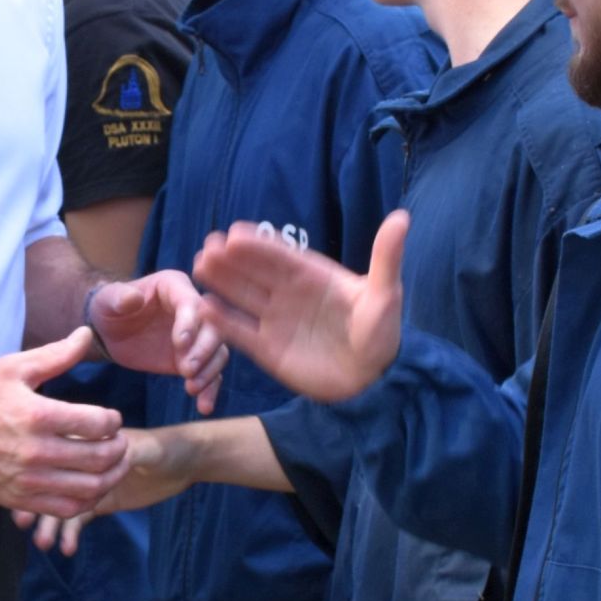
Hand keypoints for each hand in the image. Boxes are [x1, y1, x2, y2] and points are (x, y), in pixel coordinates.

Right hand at [0, 330, 127, 518]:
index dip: (113, 420)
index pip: (98, 424)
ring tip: (114, 464)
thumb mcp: (11, 368)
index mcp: (36, 416)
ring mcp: (28, 481)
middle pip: (100, 458)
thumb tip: (87, 334)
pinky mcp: (19, 500)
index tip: (110, 418)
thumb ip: (55, 354)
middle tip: (120, 441)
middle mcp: (35, 452)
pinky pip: (67, 508)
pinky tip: (91, 485)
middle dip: (119, 449)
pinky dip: (88, 499)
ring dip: (111, 476)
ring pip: (89, 488)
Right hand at [15, 423, 198, 553]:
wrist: (183, 461)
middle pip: (51, 485)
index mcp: (84, 443)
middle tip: (23, 523)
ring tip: (42, 543)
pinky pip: (77, 519)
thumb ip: (128, 450)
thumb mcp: (144, 447)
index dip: (41, 475)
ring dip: (49, 525)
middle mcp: (79, 461)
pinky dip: (71, 534)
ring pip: (60, 504)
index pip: (57, 459)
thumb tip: (113, 453)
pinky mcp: (97, 503)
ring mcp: (85, 483)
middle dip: (36, 506)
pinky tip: (67, 549)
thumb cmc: (165, 446)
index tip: (27, 491)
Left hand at [87, 269, 226, 412]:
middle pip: (214, 328)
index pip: (191, 302)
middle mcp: (194, 308)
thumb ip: (119, 297)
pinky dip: (210, 389)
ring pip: (218, 351)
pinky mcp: (195, 358)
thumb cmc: (109, 308)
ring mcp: (198, 335)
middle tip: (186, 371)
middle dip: (204, 350)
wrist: (110, 331)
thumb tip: (132, 298)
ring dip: (209, 371)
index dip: (189, 323)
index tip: (179, 344)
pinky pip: (210, 373)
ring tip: (191, 388)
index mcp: (175, 286)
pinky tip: (204, 406)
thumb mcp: (108, 301)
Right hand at [194, 214, 408, 403]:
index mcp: (314, 277)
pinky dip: (224, 322)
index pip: (281, 257)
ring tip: (199, 267)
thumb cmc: (382, 334)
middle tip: (207, 246)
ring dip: (222, 283)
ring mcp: (277, 321)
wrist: (374, 383)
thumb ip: (386, 257)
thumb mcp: (385, 293)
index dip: (259, 245)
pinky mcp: (269, 350)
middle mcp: (291, 295)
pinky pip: (242, 333)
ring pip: (243, 297)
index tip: (234, 232)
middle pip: (255, 273)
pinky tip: (205, 309)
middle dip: (232, 260)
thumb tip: (401, 217)